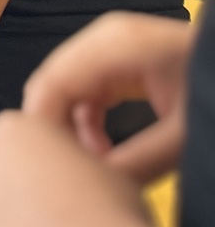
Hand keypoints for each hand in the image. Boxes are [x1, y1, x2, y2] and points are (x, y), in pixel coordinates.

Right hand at [23, 11, 195, 183]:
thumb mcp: (185, 133)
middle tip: (67, 173)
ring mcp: (110, 46)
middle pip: (53, 83)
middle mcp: (103, 37)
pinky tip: (102, 149)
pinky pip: (85, 90)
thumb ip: (137, 160)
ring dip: (69, 127)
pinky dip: (86, 121)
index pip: (52, 82)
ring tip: (89, 166)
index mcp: (115, 44)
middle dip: (53, 129)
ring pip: (65, 88)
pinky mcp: (118, 61)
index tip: (49, 172)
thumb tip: (93, 188)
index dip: (41, 127)